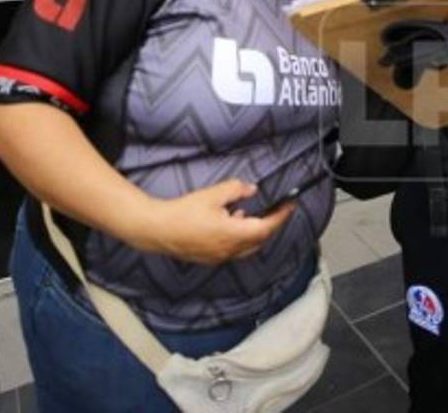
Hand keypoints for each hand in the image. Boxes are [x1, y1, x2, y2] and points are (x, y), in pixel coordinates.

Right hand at [138, 179, 294, 264]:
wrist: (156, 229)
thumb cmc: (182, 212)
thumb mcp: (212, 194)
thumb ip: (235, 190)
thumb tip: (251, 190)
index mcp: (233, 234)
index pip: (266, 228)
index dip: (281, 217)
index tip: (290, 206)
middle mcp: (229, 250)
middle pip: (260, 240)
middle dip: (271, 225)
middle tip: (277, 210)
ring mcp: (219, 257)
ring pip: (248, 247)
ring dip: (255, 232)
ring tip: (253, 214)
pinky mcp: (210, 258)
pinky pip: (234, 250)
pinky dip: (241, 238)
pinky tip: (233, 222)